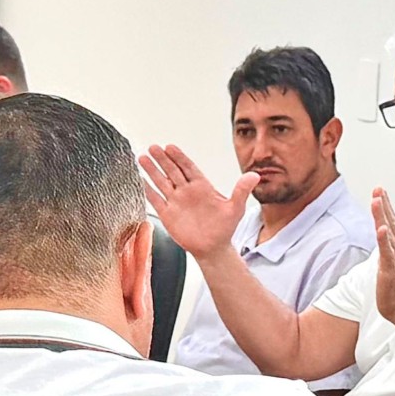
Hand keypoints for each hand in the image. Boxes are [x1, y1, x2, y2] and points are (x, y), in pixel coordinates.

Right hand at [138, 144, 253, 258]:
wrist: (213, 248)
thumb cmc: (225, 228)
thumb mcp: (236, 208)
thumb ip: (241, 191)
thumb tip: (255, 175)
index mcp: (202, 186)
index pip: (188, 167)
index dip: (179, 157)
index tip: (170, 147)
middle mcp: (187, 191)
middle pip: (172, 171)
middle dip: (162, 159)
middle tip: (153, 148)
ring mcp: (176, 201)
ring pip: (162, 182)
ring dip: (152, 170)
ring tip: (142, 157)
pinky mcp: (168, 214)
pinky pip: (155, 199)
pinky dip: (147, 190)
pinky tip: (139, 179)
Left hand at [372, 190, 394, 340]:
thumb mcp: (391, 263)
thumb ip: (388, 249)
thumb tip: (385, 238)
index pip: (391, 222)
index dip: (385, 206)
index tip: (380, 191)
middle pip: (391, 222)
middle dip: (384, 204)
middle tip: (378, 188)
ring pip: (388, 233)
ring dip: (383, 216)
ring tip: (378, 200)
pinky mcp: (391, 269)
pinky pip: (388, 252)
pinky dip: (384, 240)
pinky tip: (382, 229)